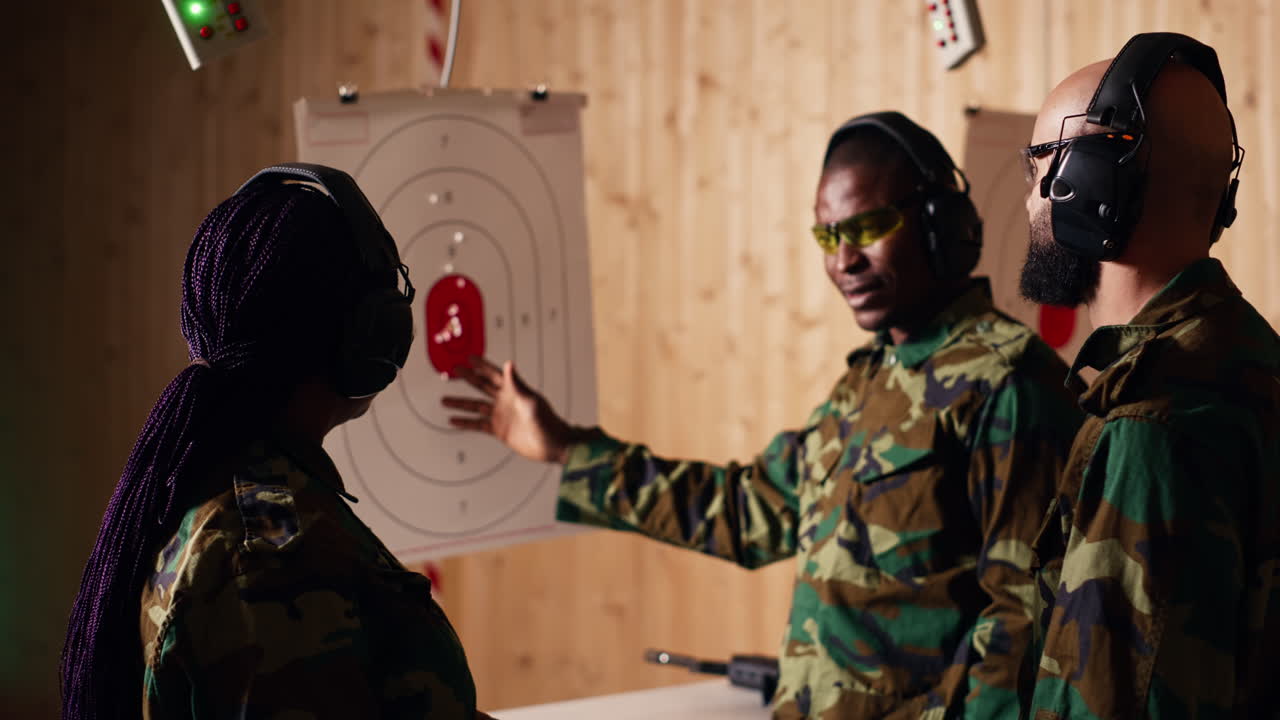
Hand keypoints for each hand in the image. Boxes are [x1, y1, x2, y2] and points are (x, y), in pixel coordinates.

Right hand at [442, 357, 576, 463]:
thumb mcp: (532, 401)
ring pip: (476, 406)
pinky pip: (478, 424)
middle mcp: (506, 400)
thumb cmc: (548, 422)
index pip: (494, 374)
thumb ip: (517, 383)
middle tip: (452, 371)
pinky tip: (453, 420)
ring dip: (460, 403)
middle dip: (467, 378)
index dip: (482, 365)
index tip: (469, 357)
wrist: (553, 445)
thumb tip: (508, 363)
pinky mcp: (499, 430)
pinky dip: (465, 422)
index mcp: (514, 390)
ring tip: (444, 400)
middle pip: (482, 386)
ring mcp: (502, 415)